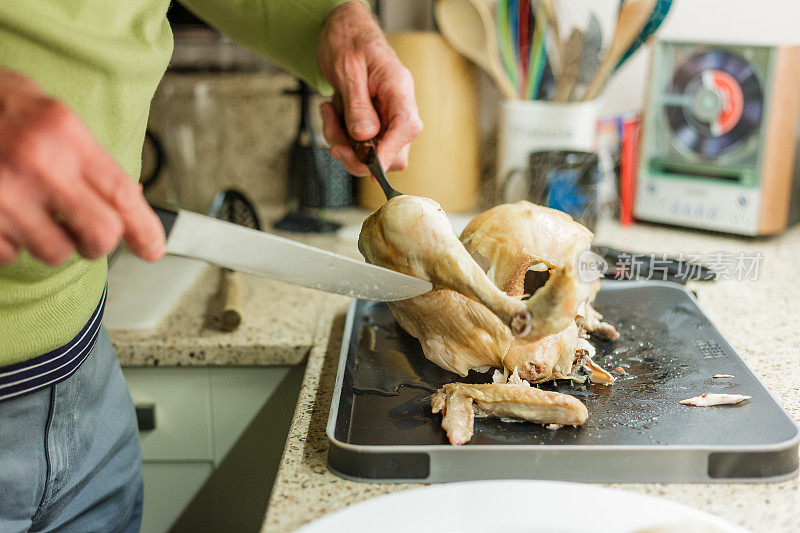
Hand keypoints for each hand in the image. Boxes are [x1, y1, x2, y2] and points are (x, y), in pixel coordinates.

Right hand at [0, 68, 164, 265]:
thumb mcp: (47, 114)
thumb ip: (87, 156)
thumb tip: (130, 197)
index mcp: (63, 133)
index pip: (122, 194)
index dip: (145, 228)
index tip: (154, 249)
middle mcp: (37, 165)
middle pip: (101, 234)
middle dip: (97, 241)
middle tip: (85, 233)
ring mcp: (3, 195)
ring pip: (56, 252)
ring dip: (50, 241)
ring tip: (31, 211)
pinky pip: (11, 255)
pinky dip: (10, 243)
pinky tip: (2, 214)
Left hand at [317, 1, 422, 175]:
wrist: (342, 28)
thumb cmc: (348, 39)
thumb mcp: (347, 69)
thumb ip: (358, 104)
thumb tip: (366, 137)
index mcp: (399, 88)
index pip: (406, 127)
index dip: (389, 151)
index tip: (369, 164)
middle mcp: (398, 106)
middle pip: (395, 151)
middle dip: (362, 156)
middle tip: (335, 144)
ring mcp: (388, 116)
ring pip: (375, 152)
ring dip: (346, 146)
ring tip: (328, 115)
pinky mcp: (374, 122)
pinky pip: (362, 144)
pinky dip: (341, 136)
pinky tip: (331, 113)